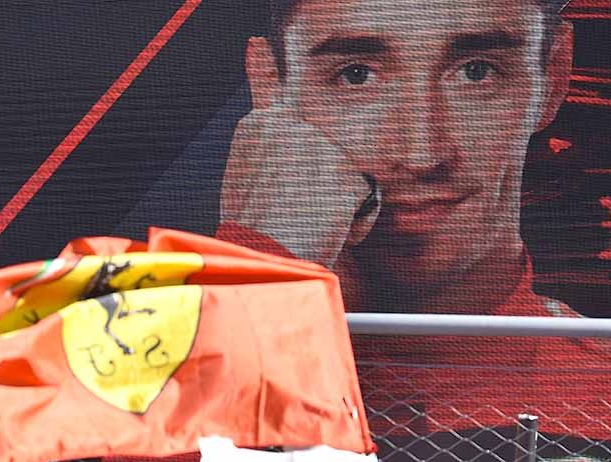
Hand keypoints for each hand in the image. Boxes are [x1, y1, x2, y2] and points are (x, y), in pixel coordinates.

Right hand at [220, 37, 378, 267]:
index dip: (275, 88)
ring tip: (305, 220)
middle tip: (291, 209)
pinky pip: (365, 199)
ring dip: (337, 201)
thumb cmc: (253, 231)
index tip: (264, 55)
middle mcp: (287, 126)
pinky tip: (325, 229)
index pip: (276, 94)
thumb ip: (262, 126)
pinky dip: (354, 221)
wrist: (262, 263)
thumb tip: (256, 51)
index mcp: (259, 125)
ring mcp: (317, 145)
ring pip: (348, 172)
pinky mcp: (344, 170)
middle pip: (327, 148)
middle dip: (319, 179)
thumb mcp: (245, 173)